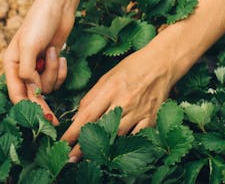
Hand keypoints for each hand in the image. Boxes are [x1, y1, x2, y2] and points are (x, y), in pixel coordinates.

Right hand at [4, 0, 73, 116]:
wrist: (59, 5)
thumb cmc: (40, 22)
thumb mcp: (29, 46)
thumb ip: (26, 71)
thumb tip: (32, 90)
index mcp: (11, 64)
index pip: (15, 94)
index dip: (27, 108)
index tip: (39, 119)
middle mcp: (22, 67)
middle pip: (32, 94)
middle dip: (42, 103)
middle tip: (53, 118)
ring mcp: (38, 65)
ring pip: (47, 85)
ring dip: (53, 72)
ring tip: (54, 52)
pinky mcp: (52, 62)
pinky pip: (57, 77)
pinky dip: (60, 69)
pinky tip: (61, 54)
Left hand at [61, 41, 175, 160]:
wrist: (162, 63)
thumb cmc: (132, 67)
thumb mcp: (108, 76)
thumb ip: (92, 97)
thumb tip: (77, 118)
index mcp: (110, 89)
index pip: (86, 116)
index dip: (72, 133)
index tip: (62, 144)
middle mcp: (124, 101)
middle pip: (100, 130)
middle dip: (83, 147)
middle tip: (69, 160)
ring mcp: (139, 111)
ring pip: (117, 137)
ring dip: (102, 150)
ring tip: (89, 160)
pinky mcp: (151, 119)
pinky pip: (137, 138)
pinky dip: (126, 146)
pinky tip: (116, 153)